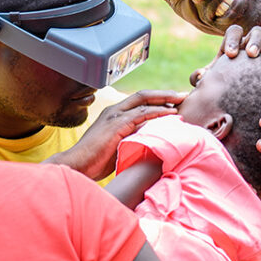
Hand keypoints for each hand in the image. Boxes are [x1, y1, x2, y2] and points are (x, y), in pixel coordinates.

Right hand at [47, 90, 183, 179]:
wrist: (78, 166)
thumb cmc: (95, 162)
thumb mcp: (117, 147)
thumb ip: (132, 140)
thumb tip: (151, 143)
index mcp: (113, 114)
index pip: (138, 101)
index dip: (156, 99)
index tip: (173, 102)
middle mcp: (113, 110)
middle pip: (143, 95)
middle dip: (164, 94)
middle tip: (182, 95)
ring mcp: (114, 116)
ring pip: (144, 101)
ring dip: (165, 100)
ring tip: (181, 101)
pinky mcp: (117, 125)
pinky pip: (141, 114)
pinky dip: (158, 112)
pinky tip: (171, 114)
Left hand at [190, 25, 260, 85]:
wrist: (242, 100)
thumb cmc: (224, 87)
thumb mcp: (212, 82)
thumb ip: (201, 79)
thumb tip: (199, 76)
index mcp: (235, 44)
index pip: (234, 32)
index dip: (232, 39)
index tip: (230, 55)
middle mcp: (251, 44)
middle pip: (255, 31)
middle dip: (253, 40)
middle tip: (251, 54)